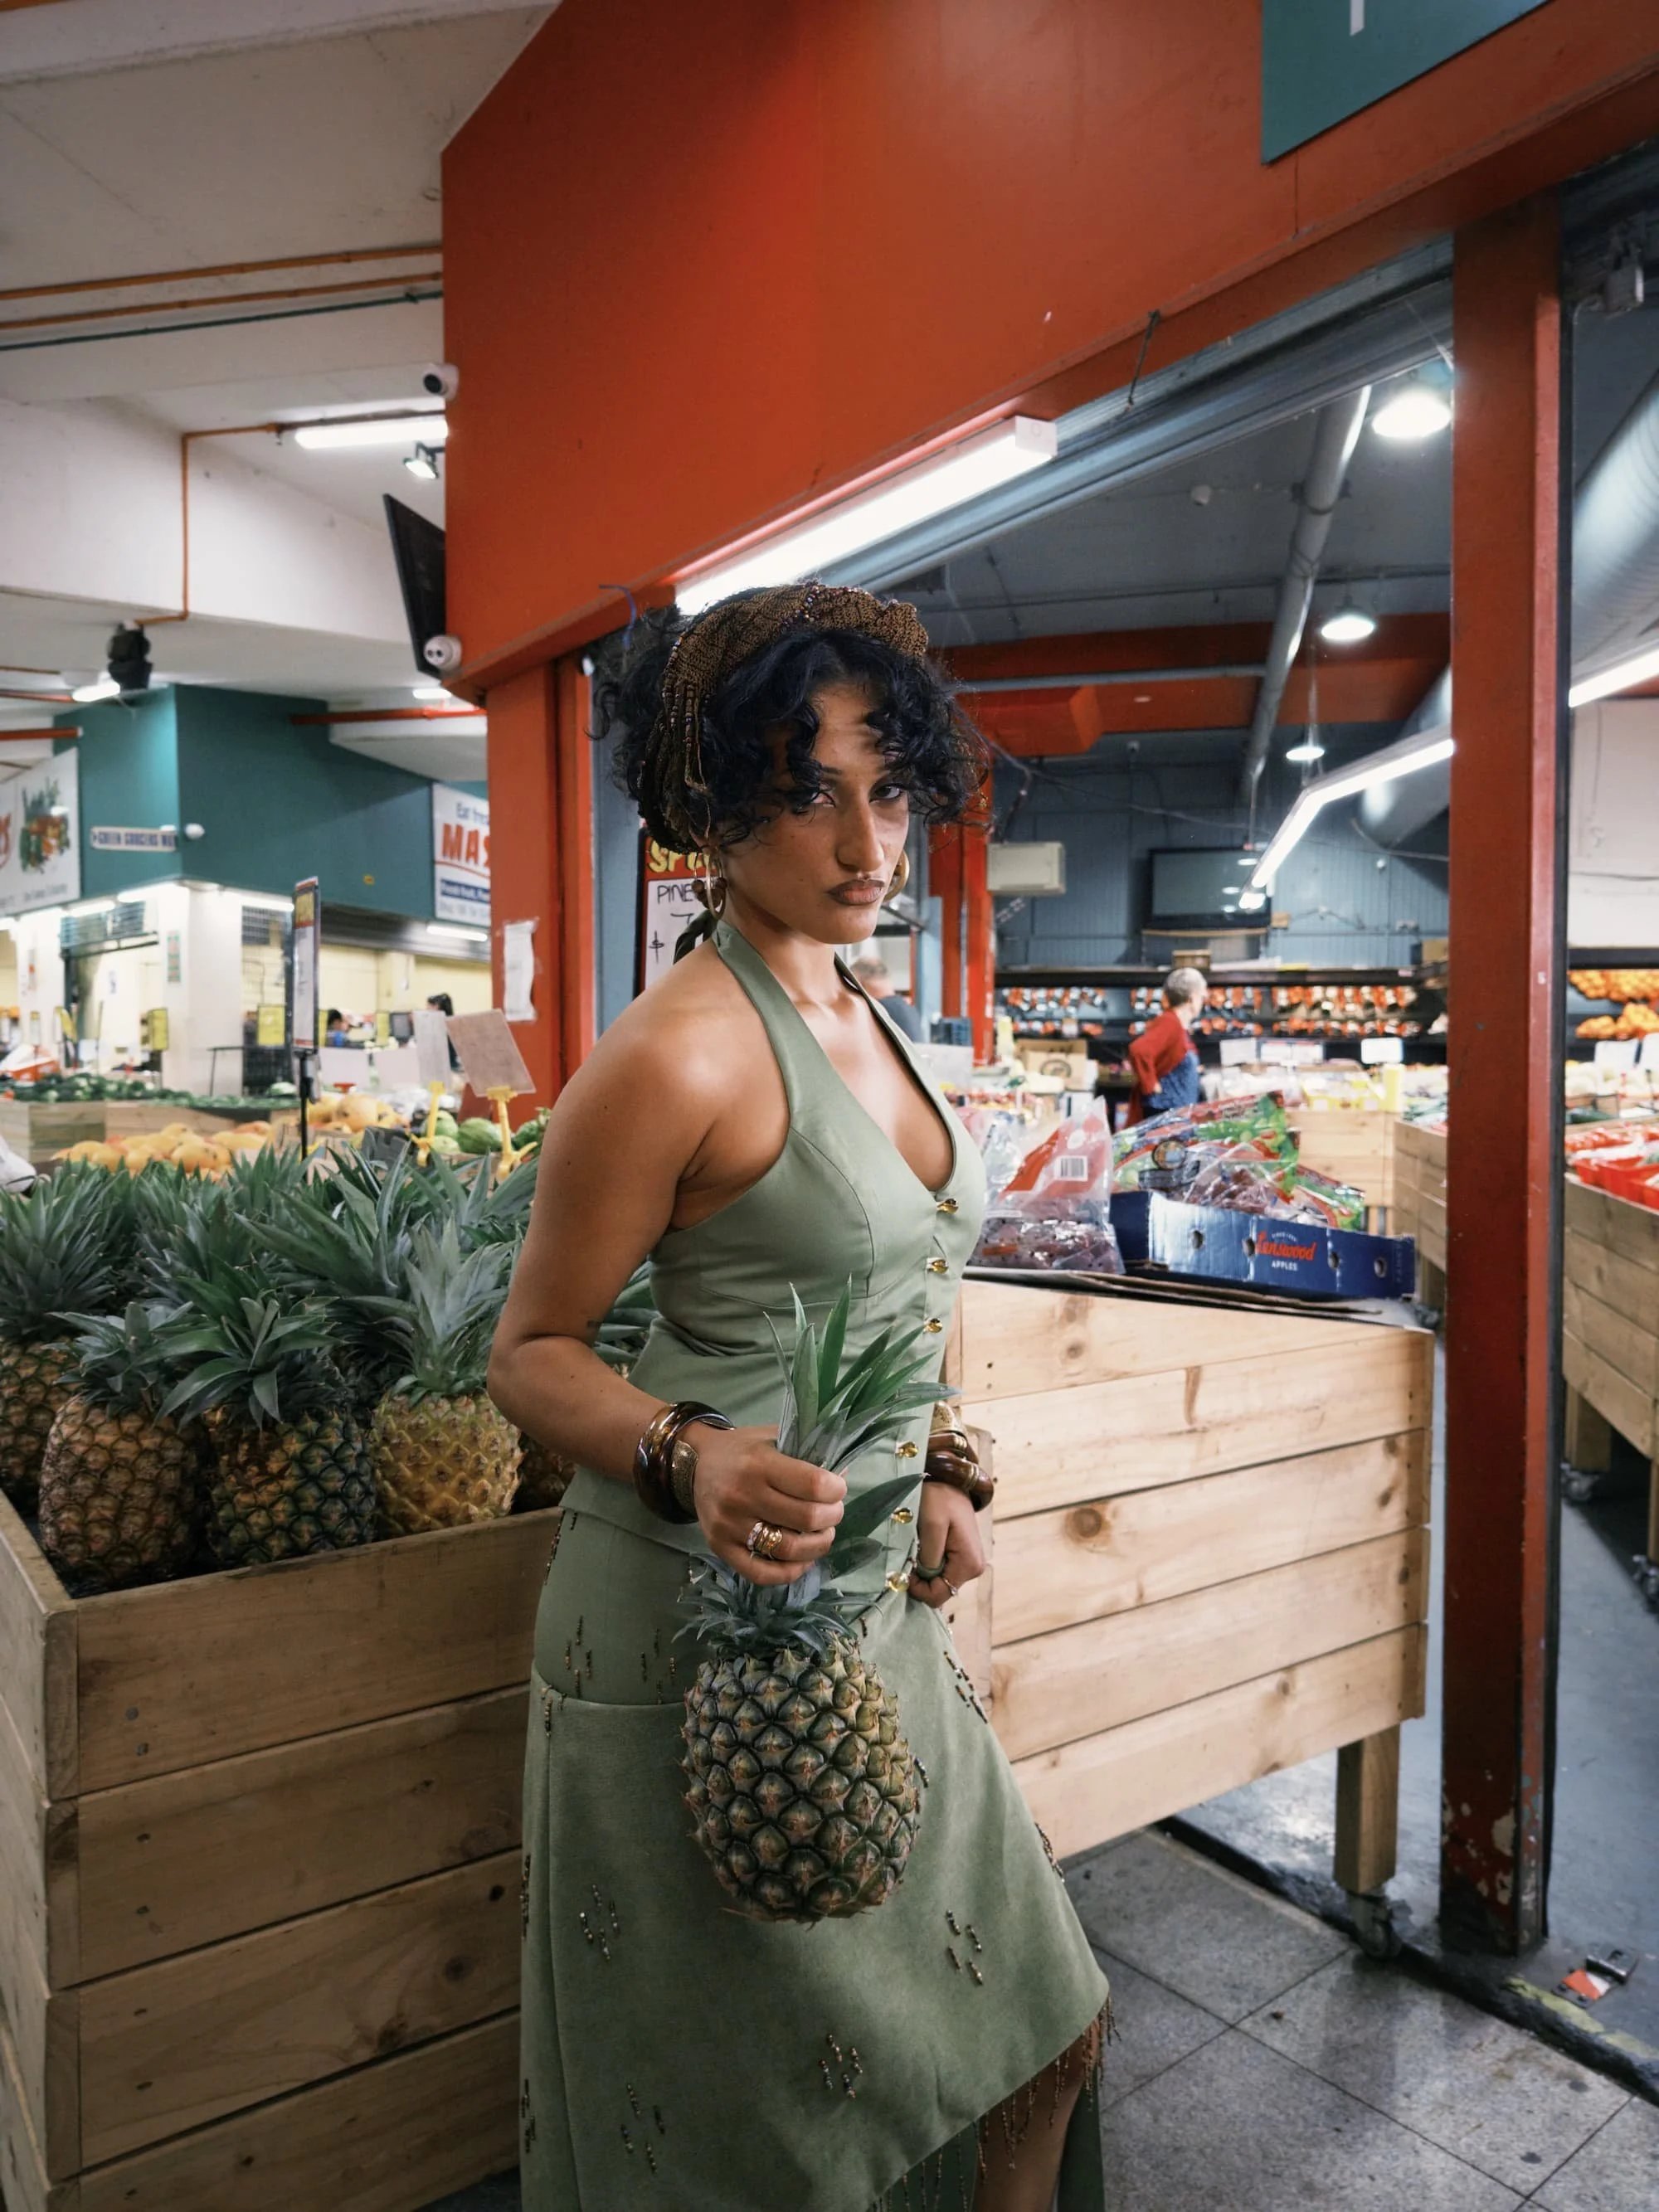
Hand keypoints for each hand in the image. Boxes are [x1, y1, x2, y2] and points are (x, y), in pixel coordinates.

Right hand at [688, 1422, 845, 1585]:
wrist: (695, 1463)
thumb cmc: (741, 1449)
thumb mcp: (772, 1437)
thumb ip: (806, 1454)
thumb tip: (843, 1474)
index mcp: (758, 1463)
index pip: (812, 1484)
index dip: (836, 1490)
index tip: (838, 1488)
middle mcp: (741, 1495)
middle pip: (805, 1518)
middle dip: (832, 1517)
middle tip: (833, 1512)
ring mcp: (729, 1525)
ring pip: (789, 1550)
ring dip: (818, 1545)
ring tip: (823, 1534)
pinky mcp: (720, 1547)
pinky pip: (761, 1573)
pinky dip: (790, 1572)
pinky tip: (802, 1560)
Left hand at [907, 1478, 985, 1608]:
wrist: (948, 1479)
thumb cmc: (939, 1497)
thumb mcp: (932, 1523)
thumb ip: (929, 1555)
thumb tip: (922, 1578)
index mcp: (969, 1564)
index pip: (939, 1595)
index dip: (918, 1589)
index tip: (903, 1570)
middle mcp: (973, 1568)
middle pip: (939, 1590)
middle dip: (920, 1579)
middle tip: (906, 1557)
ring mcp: (968, 1562)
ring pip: (938, 1581)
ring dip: (922, 1570)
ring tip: (914, 1548)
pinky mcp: (961, 1556)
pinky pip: (940, 1570)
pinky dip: (926, 1563)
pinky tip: (920, 1547)